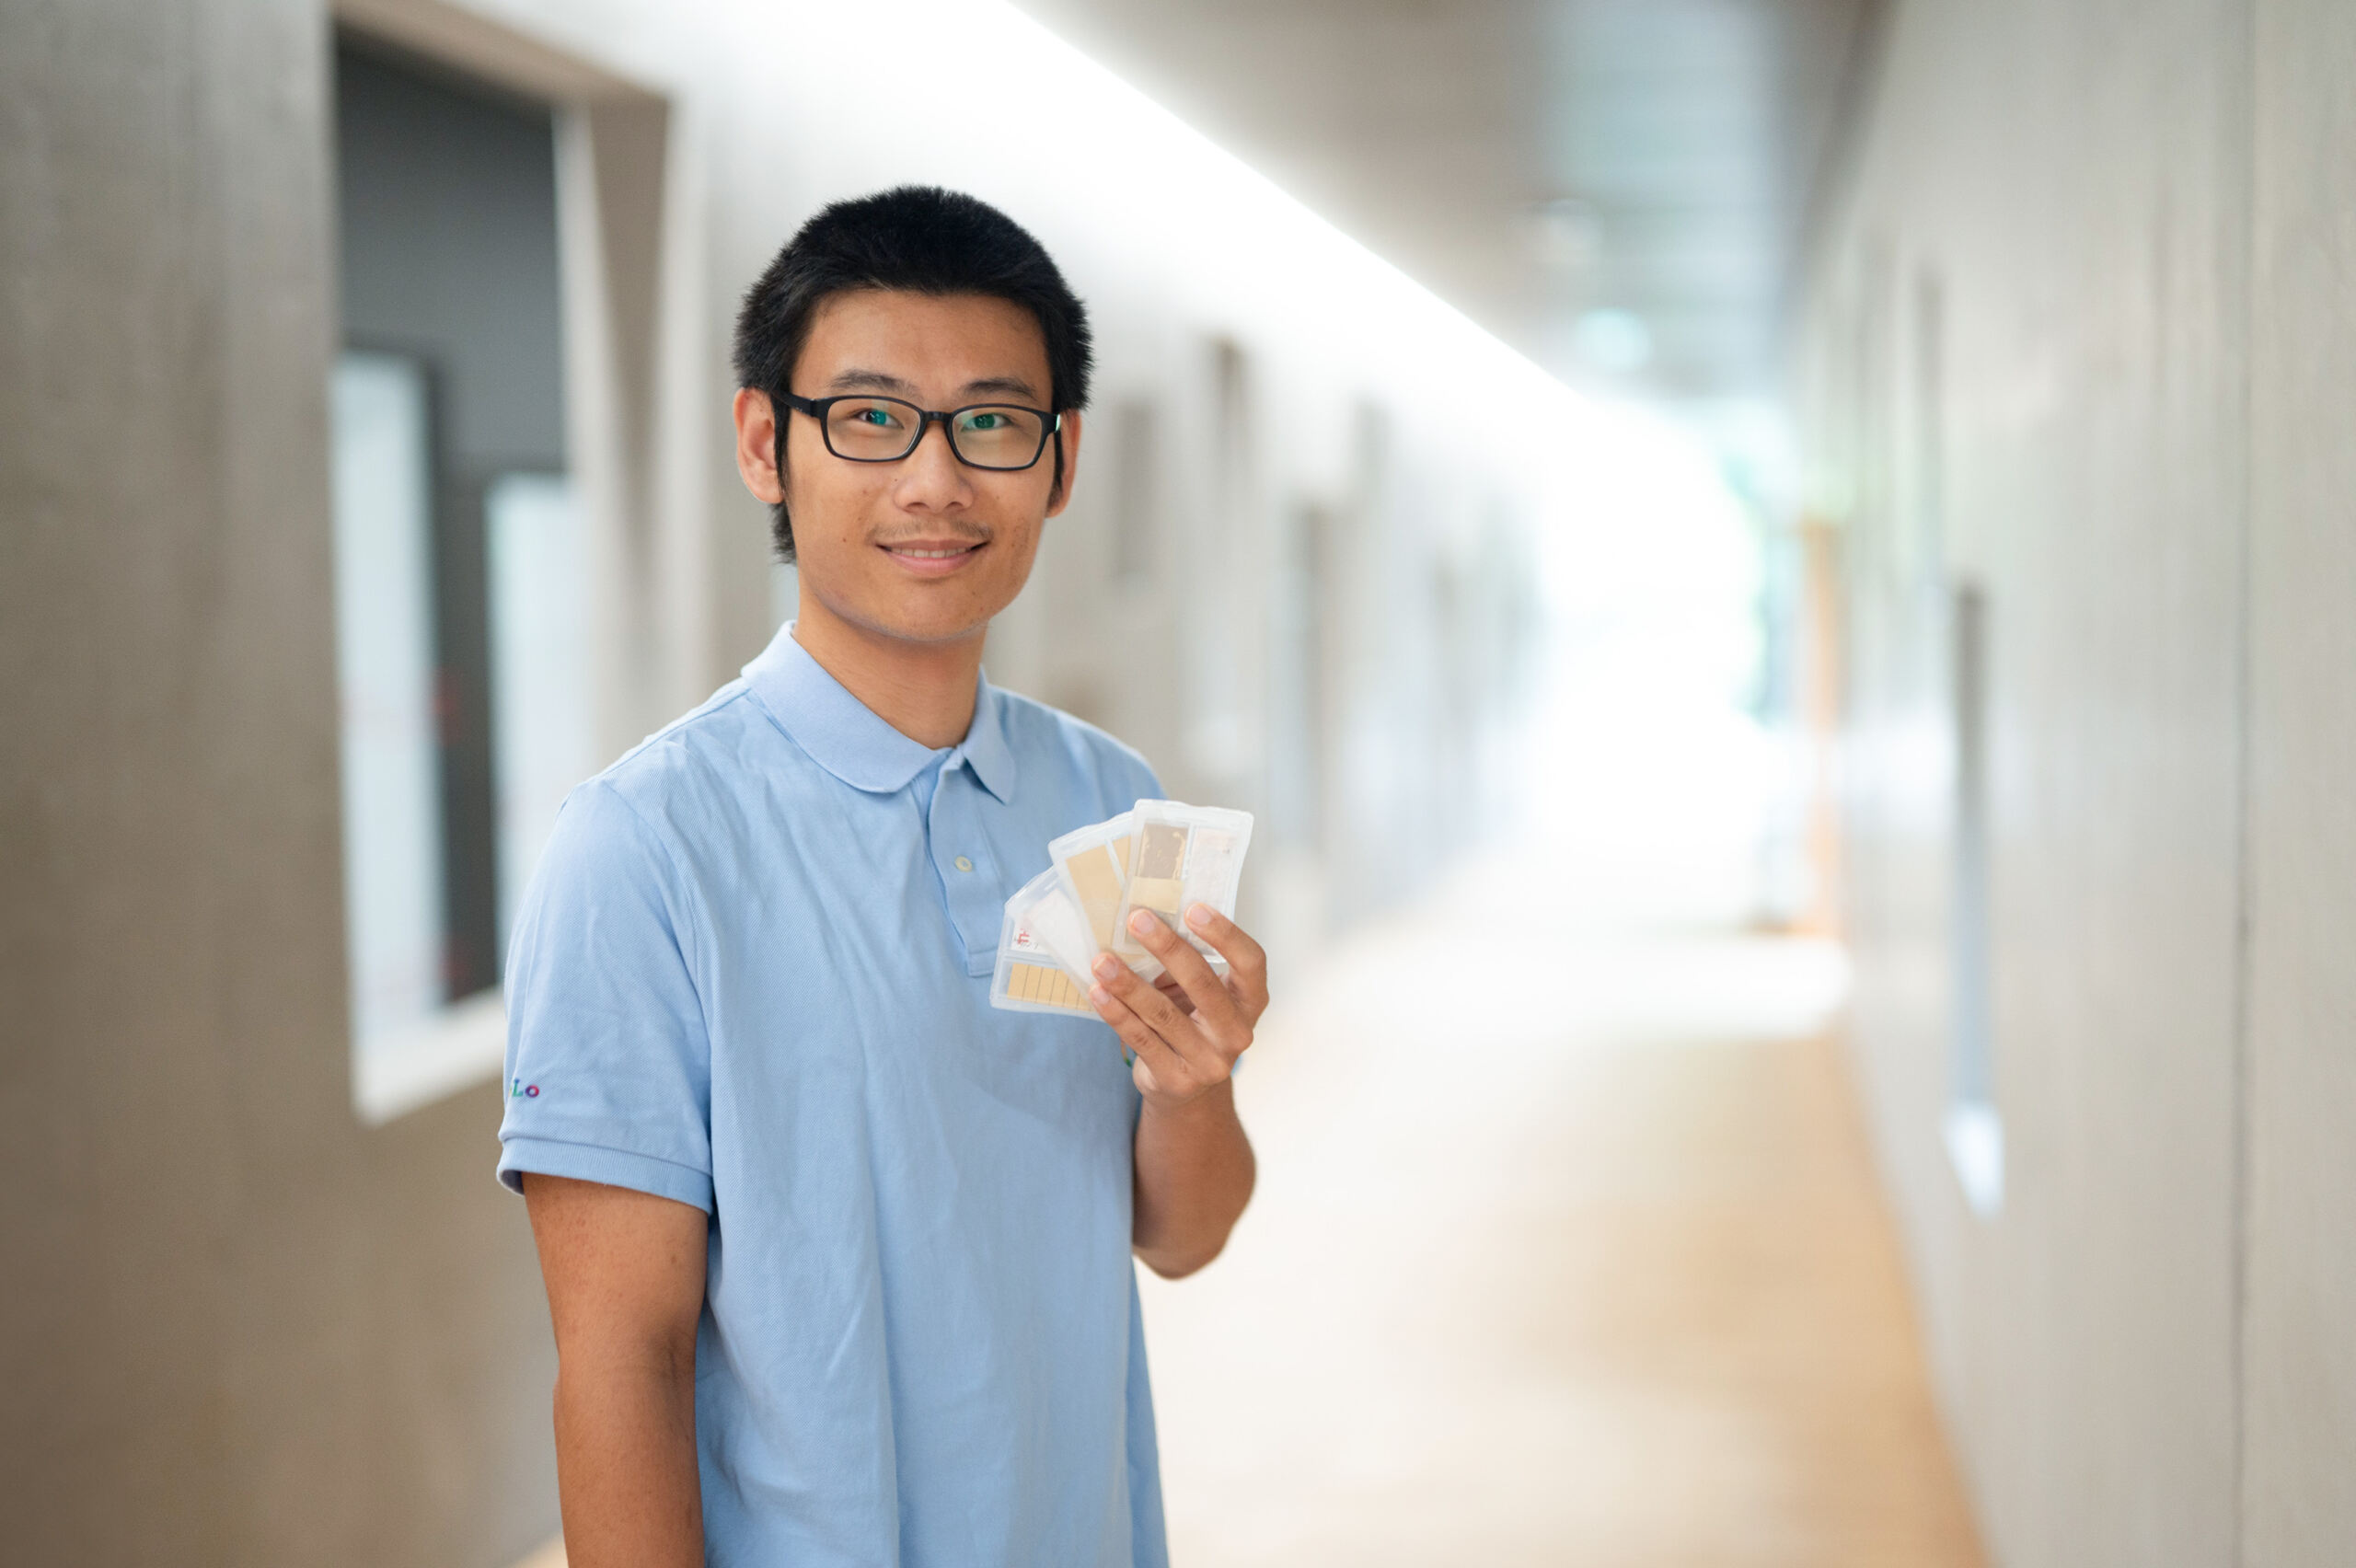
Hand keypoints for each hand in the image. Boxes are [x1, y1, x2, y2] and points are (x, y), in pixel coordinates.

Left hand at [1089, 904, 1268, 1109]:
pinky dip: (1117, 1013)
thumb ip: (1187, 966)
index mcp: (1251, 1003)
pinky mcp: (1177, 1080)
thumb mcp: (1201, 997)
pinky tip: (1098, 992)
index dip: (1226, 935)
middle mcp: (1237, 1033)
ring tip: (1103, 960)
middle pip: (1203, 984)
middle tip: (1137, 920)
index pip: (1251, 963)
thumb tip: (1147, 922)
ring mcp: (1209, 1061)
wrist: (1187, 1092)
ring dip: (1128, 983)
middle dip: (1168, 948)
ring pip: (1163, 1014)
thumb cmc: (1193, 1025)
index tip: (1193, 909)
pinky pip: (1141, 1040)